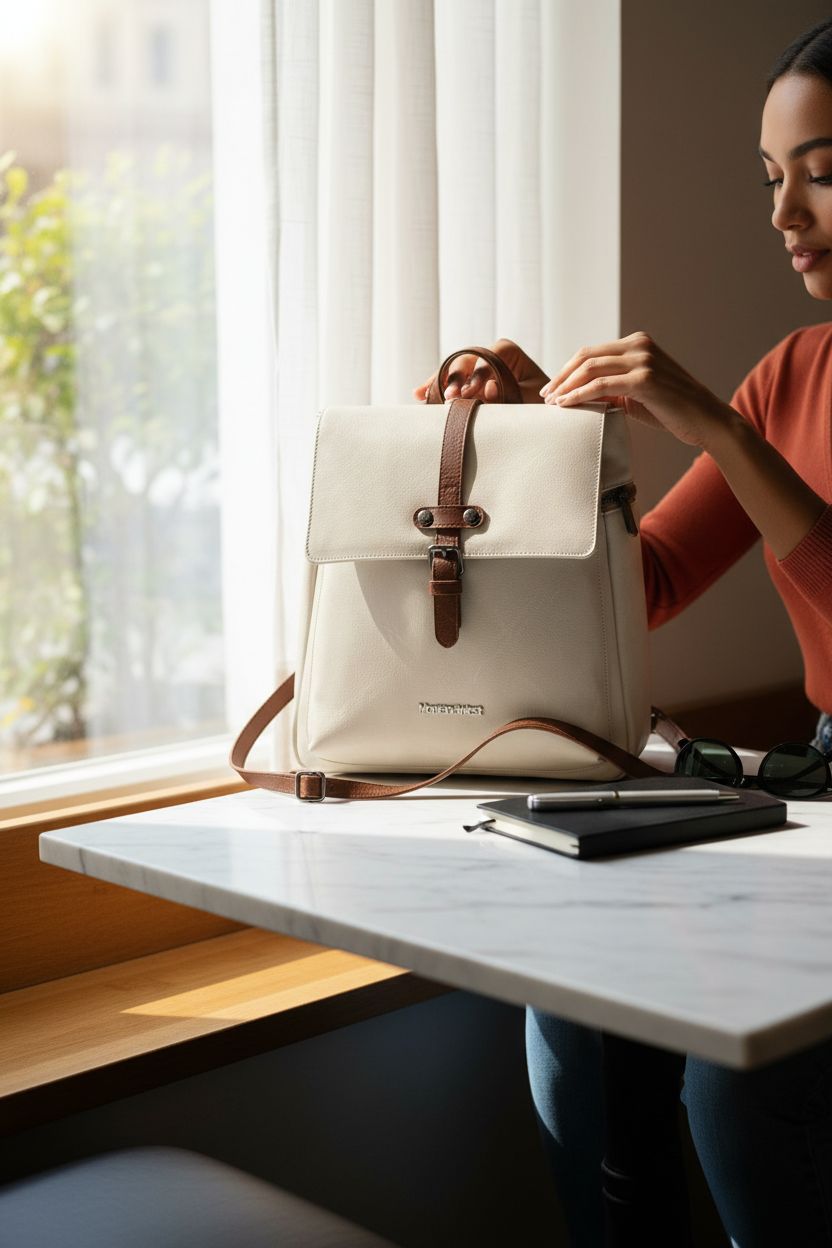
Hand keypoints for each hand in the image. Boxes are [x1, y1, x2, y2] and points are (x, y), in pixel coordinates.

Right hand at [413, 338, 548, 403]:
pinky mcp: (466, 382)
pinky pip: (449, 383)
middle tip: (449, 398)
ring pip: (453, 370)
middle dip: (454, 378)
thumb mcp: (530, 400)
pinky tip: (419, 394)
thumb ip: (511, 394)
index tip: (470, 392)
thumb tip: (489, 387)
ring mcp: (474, 368)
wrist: (539, 416)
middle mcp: (488, 355)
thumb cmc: (539, 406)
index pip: (488, 356)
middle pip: (465, 360)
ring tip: (424, 396)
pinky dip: (436, 390)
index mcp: (508, 352)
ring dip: (439, 383)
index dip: (478, 373)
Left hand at [540, 331, 730, 447]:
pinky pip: (601, 385)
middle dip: (560, 376)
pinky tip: (565, 405)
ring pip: (590, 368)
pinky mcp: (645, 379)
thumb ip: (612, 388)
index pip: (591, 352)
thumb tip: (580, 395)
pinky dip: (579, 395)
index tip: (551, 388)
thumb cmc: (672, 410)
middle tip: (544, 396)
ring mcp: (643, 359)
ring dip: (566, 386)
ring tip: (551, 403)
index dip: (567, 370)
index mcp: (637, 344)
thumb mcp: (636, 394)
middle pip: (586, 356)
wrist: (706, 421)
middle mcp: (639, 345)